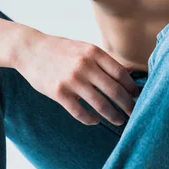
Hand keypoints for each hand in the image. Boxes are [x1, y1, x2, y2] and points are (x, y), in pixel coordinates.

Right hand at [15, 31, 139, 125]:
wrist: (30, 50)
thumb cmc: (60, 49)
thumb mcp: (84, 48)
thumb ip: (104, 61)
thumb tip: (129, 73)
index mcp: (93, 52)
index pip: (121, 74)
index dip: (132, 88)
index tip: (138, 96)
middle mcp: (85, 65)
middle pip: (114, 90)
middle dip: (127, 105)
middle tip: (134, 114)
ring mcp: (72, 80)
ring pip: (100, 104)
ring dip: (113, 115)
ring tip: (119, 120)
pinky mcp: (59, 93)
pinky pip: (80, 112)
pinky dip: (90, 119)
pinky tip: (95, 120)